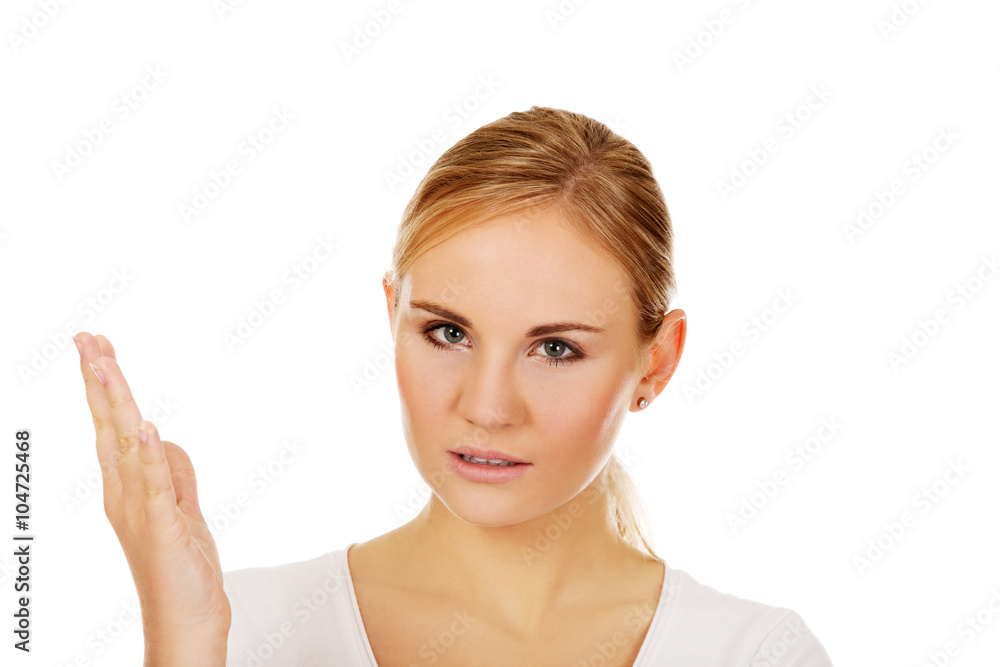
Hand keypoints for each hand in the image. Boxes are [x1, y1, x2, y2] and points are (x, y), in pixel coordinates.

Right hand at [74, 332, 230, 665]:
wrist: (186, 624)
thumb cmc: (182, 568)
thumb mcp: (182, 510)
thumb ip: (173, 473)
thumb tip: (161, 437)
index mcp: (127, 488)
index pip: (111, 426)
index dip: (104, 386)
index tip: (95, 346)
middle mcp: (125, 496)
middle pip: (109, 428)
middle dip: (100, 381)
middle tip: (86, 340)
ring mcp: (141, 513)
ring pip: (126, 448)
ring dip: (118, 405)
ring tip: (106, 365)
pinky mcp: (164, 530)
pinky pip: (156, 488)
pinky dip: (150, 457)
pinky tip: (146, 429)